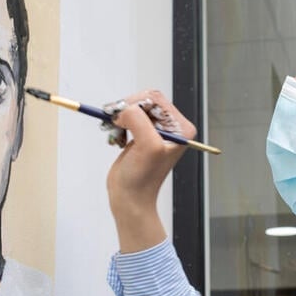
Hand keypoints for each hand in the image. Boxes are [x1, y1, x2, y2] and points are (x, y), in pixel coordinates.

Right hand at [106, 90, 196, 251]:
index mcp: (181, 127)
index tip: (123, 121)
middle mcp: (171, 126)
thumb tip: (124, 109)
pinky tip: (117, 139)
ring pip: (132, 107)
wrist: (130, 198)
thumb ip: (138, 121)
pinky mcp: (141, 134)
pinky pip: (126, 117)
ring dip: (119, 119)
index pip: (155, 98)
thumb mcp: (147, 146)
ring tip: (117, 135)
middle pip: (143, 100)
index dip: (135, 105)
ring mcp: (155, 130)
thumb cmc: (142, 178)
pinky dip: (117, 125)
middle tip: (115, 125)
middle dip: (126, 111)